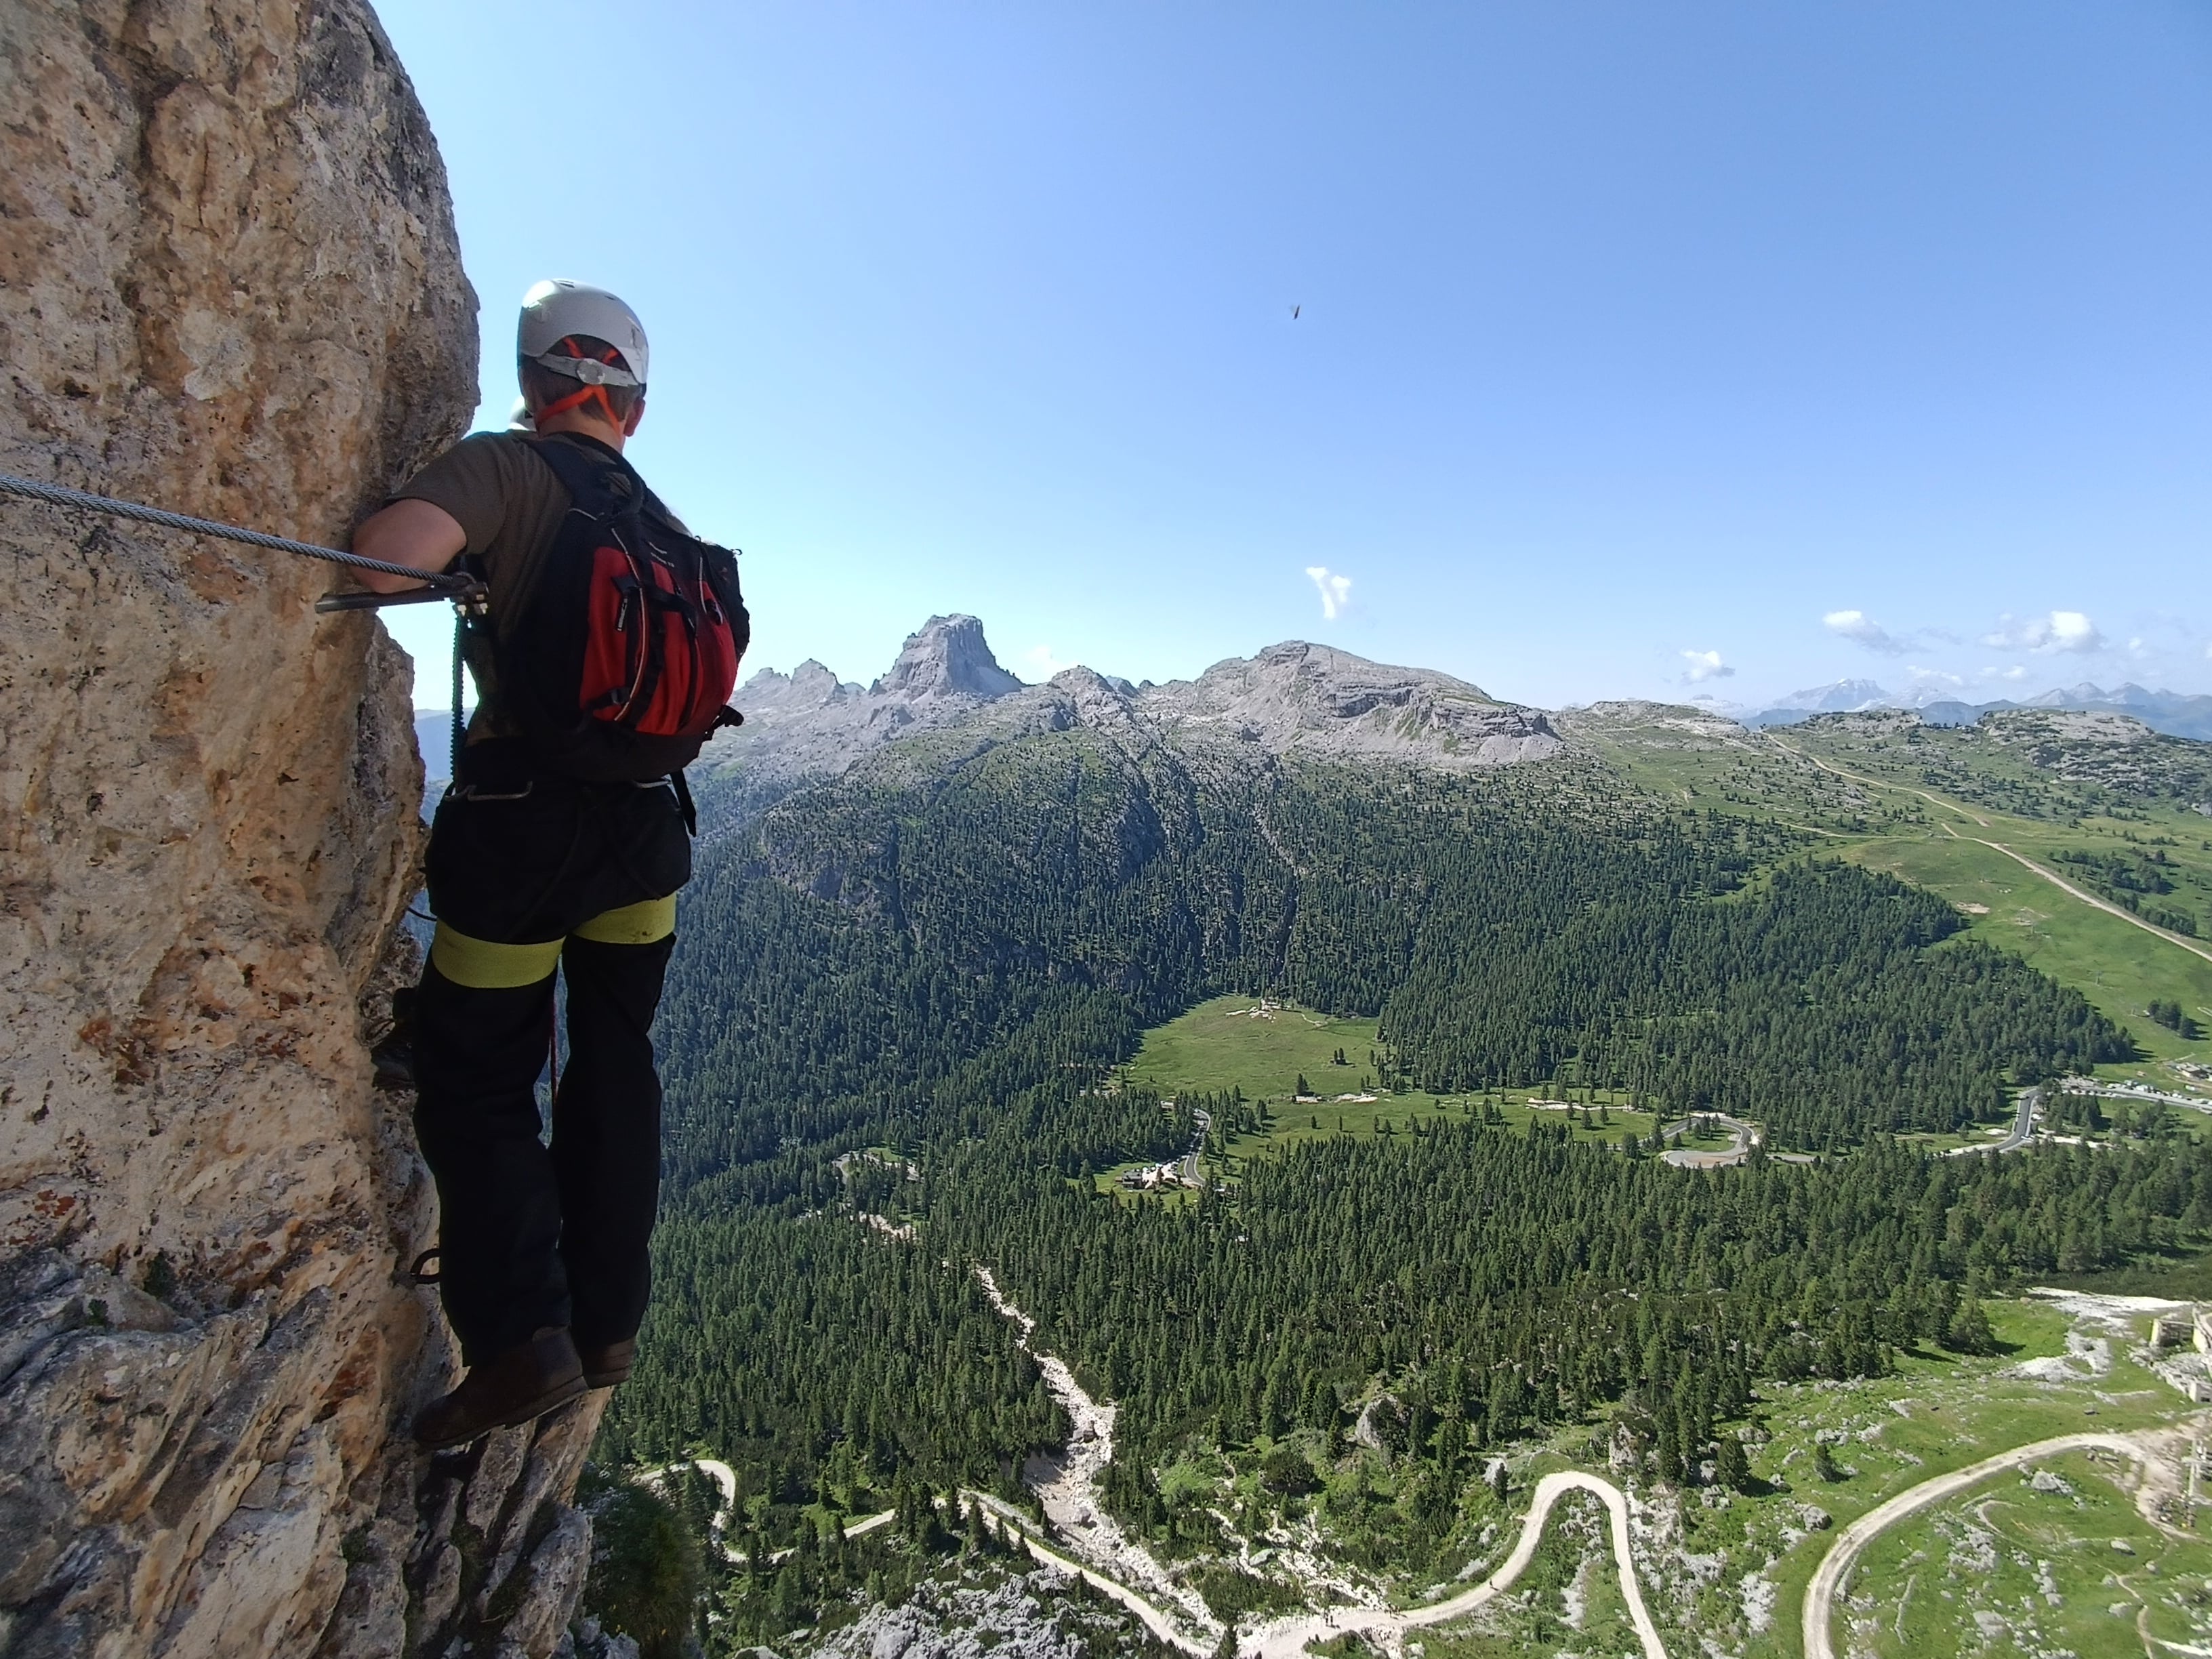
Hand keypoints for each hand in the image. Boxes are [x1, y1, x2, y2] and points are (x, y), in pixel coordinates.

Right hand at [352, 499, 466, 592]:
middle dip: (377, 573)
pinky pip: (362, 543)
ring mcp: (359, 547)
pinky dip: (372, 543)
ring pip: (361, 560)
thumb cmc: (434, 551)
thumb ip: (400, 588)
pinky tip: (390, 537)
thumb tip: (389, 587)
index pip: (376, 592)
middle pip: (364, 577)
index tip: (398, 577)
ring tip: (395, 547)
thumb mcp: (420, 581)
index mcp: (381, 583)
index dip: (389, 585)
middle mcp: (364, 567)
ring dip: (373, 557)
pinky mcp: (359, 530)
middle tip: (395, 563)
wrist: (434, 516)